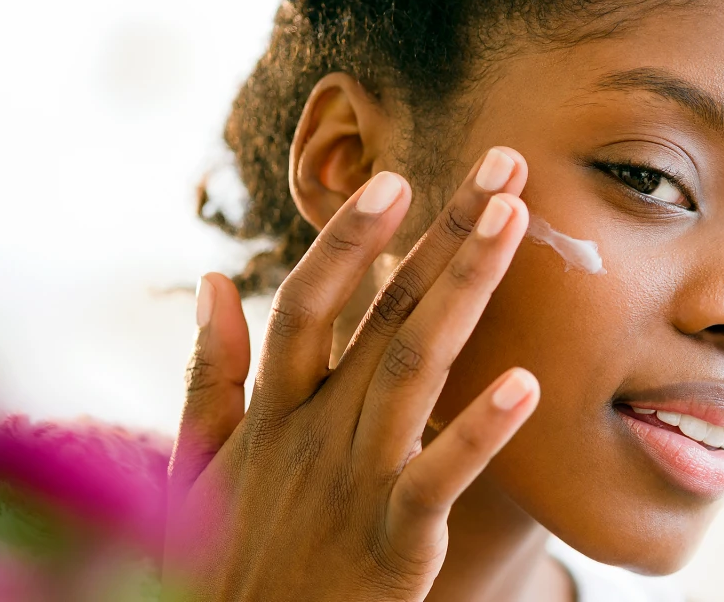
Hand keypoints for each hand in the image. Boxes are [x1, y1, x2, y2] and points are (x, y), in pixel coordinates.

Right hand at [166, 147, 533, 600]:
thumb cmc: (232, 557)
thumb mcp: (197, 465)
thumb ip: (208, 374)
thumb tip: (210, 281)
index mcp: (276, 410)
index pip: (309, 301)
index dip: (351, 238)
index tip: (396, 178)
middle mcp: (316, 431)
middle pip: (384, 313)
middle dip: (443, 233)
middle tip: (502, 166)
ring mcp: (356, 482)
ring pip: (413, 367)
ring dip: (464, 289)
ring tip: (511, 222)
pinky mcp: (394, 541)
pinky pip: (438, 476)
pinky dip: (479, 430)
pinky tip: (527, 384)